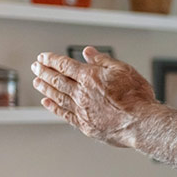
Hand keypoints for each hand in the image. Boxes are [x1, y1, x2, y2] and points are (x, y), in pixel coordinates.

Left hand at [31, 46, 159, 147]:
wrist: (141, 123)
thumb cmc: (136, 97)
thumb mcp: (123, 70)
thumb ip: (103, 61)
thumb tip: (88, 52)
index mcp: (89, 77)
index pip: (64, 65)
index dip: (51, 60)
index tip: (43, 57)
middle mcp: (81, 93)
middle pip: (57, 80)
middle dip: (44, 72)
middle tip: (35, 67)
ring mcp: (81, 110)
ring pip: (57, 96)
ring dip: (45, 88)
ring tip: (37, 82)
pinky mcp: (85, 125)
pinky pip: (64, 114)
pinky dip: (53, 108)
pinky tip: (47, 103)